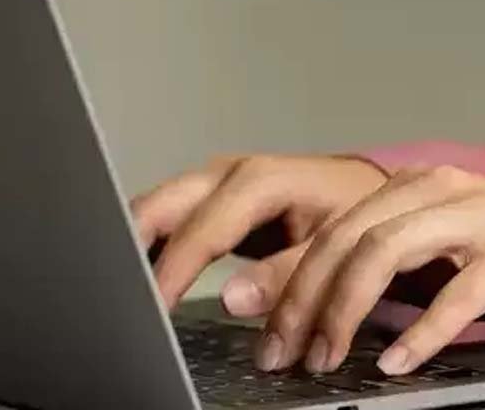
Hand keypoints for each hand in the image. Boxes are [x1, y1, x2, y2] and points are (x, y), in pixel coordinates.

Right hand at [130, 155, 386, 312]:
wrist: (369, 192)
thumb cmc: (358, 212)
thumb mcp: (337, 242)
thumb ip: (289, 272)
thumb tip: (234, 297)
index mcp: (260, 180)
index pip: (200, 228)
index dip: (171, 270)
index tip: (149, 308)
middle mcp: (229, 175)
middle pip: (159, 207)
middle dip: (130, 247)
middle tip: (116, 297)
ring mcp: (215, 186)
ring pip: (155, 210)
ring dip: (134, 247)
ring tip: (117, 290)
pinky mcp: (210, 203)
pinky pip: (166, 220)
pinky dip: (149, 246)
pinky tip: (137, 276)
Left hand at [255, 165, 484, 375]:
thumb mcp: (430, 251)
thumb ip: (372, 266)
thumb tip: (297, 305)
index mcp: (412, 185)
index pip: (334, 226)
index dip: (290, 278)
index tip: (262, 330)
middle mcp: (439, 189)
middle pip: (350, 235)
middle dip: (306, 297)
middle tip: (283, 352)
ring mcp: (478, 217)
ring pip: (390, 250)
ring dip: (347, 308)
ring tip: (327, 357)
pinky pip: (459, 293)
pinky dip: (422, 329)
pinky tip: (398, 361)